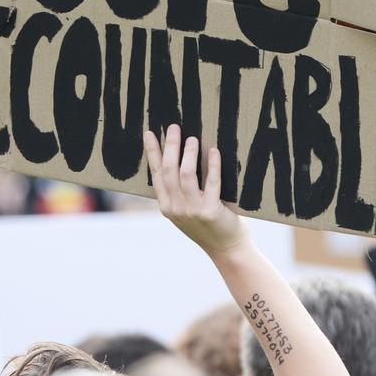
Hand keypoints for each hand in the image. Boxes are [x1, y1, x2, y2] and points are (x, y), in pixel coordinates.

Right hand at [143, 125, 248, 259]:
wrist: (226, 249)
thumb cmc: (208, 225)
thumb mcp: (185, 210)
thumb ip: (178, 192)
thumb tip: (177, 158)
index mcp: (166, 206)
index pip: (156, 174)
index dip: (152, 153)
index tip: (149, 134)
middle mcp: (175, 208)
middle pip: (169, 171)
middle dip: (170, 146)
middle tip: (174, 127)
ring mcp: (192, 210)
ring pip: (186, 175)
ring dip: (189, 154)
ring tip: (193, 138)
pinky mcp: (210, 212)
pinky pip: (211, 183)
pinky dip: (213, 165)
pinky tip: (214, 152)